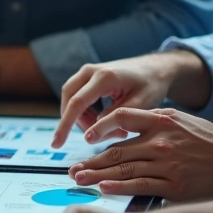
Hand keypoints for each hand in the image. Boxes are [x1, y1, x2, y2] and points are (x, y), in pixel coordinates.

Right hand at [55, 55, 175, 147]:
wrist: (156, 68)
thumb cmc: (151, 85)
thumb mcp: (139, 105)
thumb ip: (114, 119)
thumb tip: (92, 134)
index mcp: (104, 77)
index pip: (77, 103)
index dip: (65, 125)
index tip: (56, 144)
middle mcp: (91, 71)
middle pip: (69, 99)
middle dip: (73, 123)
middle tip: (92, 139)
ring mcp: (88, 71)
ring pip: (72, 98)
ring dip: (82, 118)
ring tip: (106, 130)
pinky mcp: (89, 76)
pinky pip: (77, 95)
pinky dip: (84, 111)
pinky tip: (102, 121)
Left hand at [69, 108, 212, 200]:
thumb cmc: (208, 141)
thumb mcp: (181, 120)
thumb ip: (153, 121)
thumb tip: (124, 125)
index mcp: (161, 120)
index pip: (122, 117)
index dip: (100, 127)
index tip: (85, 137)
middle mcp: (161, 141)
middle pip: (117, 150)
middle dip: (92, 161)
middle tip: (73, 169)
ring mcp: (167, 164)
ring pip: (125, 169)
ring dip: (99, 176)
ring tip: (80, 180)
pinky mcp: (174, 184)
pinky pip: (141, 185)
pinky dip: (121, 187)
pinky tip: (105, 189)